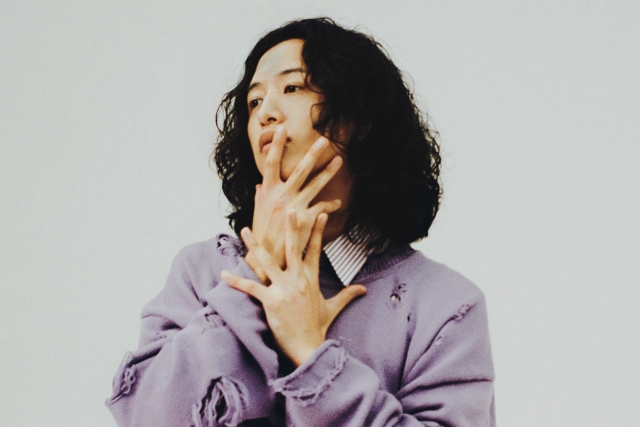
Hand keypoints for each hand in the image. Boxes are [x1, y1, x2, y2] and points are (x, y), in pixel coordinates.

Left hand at [222, 211, 366, 366]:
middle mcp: (298, 280)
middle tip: (288, 209)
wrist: (309, 348)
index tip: (320, 214)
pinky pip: (251, 288)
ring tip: (245, 229)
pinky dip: (236, 281)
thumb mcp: (333, 308)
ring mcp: (284, 290)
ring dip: (255, 245)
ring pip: (267, 261)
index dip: (317, 231)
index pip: (315, 250)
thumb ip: (347, 295)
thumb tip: (363, 289)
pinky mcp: (271, 301)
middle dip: (290, 228)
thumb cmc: (318, 328)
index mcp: (310, 279)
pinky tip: (223, 273)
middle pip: (292, 248)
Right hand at [248, 125, 342, 281]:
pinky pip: (323, 206)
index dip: (276, 145)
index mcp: (268, 191)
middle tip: (323, 140)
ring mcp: (295, 206)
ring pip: (316, 184)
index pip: (270, 163)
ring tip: (339, 160)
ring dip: (328, 171)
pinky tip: (339, 202)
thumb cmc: (260, 236)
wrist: (266, 259)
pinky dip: (331, 204)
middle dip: (312, 153)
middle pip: (300, 169)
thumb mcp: (257, 213)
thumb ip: (260, 198)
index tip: (282, 129)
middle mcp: (282, 196)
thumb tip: (259, 186)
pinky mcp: (306, 219)